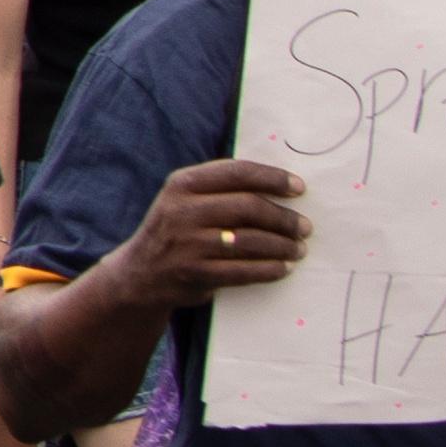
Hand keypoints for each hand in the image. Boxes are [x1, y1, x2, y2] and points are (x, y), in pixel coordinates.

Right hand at [127, 155, 312, 298]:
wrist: (140, 274)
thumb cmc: (177, 231)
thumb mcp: (185, 200)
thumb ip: (220, 189)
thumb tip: (279, 185)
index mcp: (182, 184)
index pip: (236, 173)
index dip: (272, 178)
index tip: (299, 187)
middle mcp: (182, 211)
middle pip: (248, 207)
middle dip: (284, 218)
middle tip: (305, 227)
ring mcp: (187, 244)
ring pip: (250, 241)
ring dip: (282, 246)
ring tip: (299, 249)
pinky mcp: (194, 273)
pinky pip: (243, 271)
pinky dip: (269, 270)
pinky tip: (283, 268)